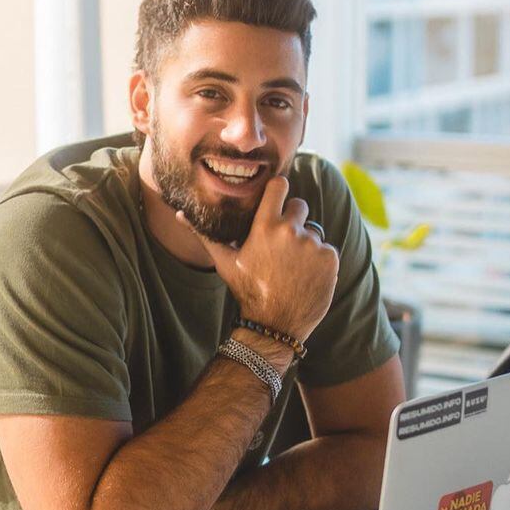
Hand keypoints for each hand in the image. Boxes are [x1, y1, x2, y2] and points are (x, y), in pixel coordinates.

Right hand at [178, 176, 338, 340]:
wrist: (274, 324)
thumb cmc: (246, 291)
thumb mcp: (224, 262)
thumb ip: (204, 235)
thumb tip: (179, 214)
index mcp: (266, 226)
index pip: (280, 185)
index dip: (280, 190)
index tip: (278, 199)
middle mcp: (291, 231)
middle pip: (300, 206)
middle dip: (293, 220)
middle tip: (283, 244)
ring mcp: (313, 245)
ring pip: (314, 231)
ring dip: (306, 244)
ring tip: (292, 266)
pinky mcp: (329, 258)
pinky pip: (327, 249)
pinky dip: (319, 260)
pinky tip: (305, 276)